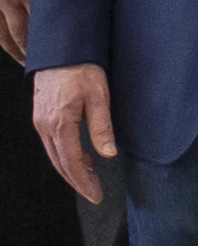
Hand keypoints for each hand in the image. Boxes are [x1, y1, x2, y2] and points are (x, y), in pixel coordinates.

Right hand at [32, 64, 115, 203]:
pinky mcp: (41, 116)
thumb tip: (108, 154)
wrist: (62, 50)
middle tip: (94, 194)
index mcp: (60, 123)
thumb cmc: (82, 69)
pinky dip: (65, 155)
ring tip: (90, 178)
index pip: (72, 163)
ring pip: (54, 155)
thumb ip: (102, 126)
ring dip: (71, 169)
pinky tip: (81, 156)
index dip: (84, 182)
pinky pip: (52, 144)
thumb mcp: (99, 96)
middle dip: (77, 181)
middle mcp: (45, 126)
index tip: (96, 195)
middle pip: (60, 164)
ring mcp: (40, 122)